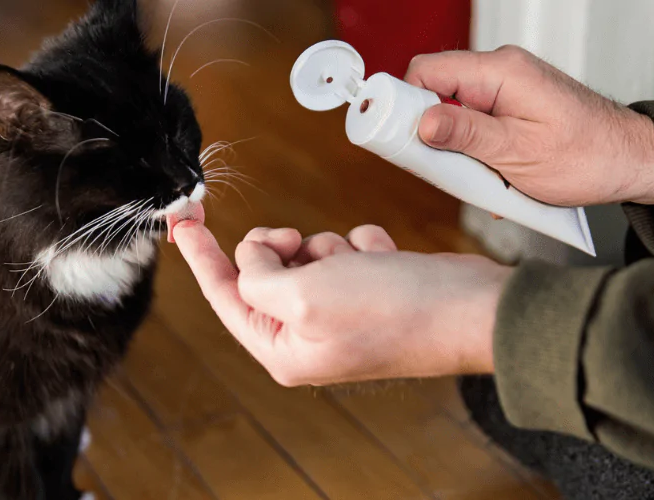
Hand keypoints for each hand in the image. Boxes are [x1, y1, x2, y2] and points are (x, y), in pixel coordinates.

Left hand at [173, 222, 510, 386]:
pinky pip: (345, 252)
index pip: (224, 296)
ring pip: (305, 257)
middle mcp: (308, 338)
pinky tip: (387, 263)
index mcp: (283, 350)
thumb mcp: (303, 294)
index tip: (182, 222)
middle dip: (283, 248)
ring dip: (329, 246)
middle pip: (265, 273)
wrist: (472, 309)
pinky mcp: (370, 294)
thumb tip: (253, 258)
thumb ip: (257, 276)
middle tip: (298, 241)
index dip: (201, 256)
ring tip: (361, 264)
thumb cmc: (393, 310)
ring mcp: (340, 317)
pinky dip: (364, 247)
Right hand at [406, 45, 653, 205]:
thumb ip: (465, 136)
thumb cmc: (587, 157)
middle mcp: (500, 71)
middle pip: (434, 90)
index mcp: (500, 72)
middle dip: (427, 131)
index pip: (427, 70)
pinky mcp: (510, 106)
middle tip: (435, 165)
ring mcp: (505, 88)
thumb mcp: (516, 153)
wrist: (630, 161)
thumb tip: (421, 123)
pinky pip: (473, 122)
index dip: (404, 102)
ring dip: (452, 146)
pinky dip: (471, 150)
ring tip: (472, 175)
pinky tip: (487, 174)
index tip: (396, 135)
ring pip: (451, 110)